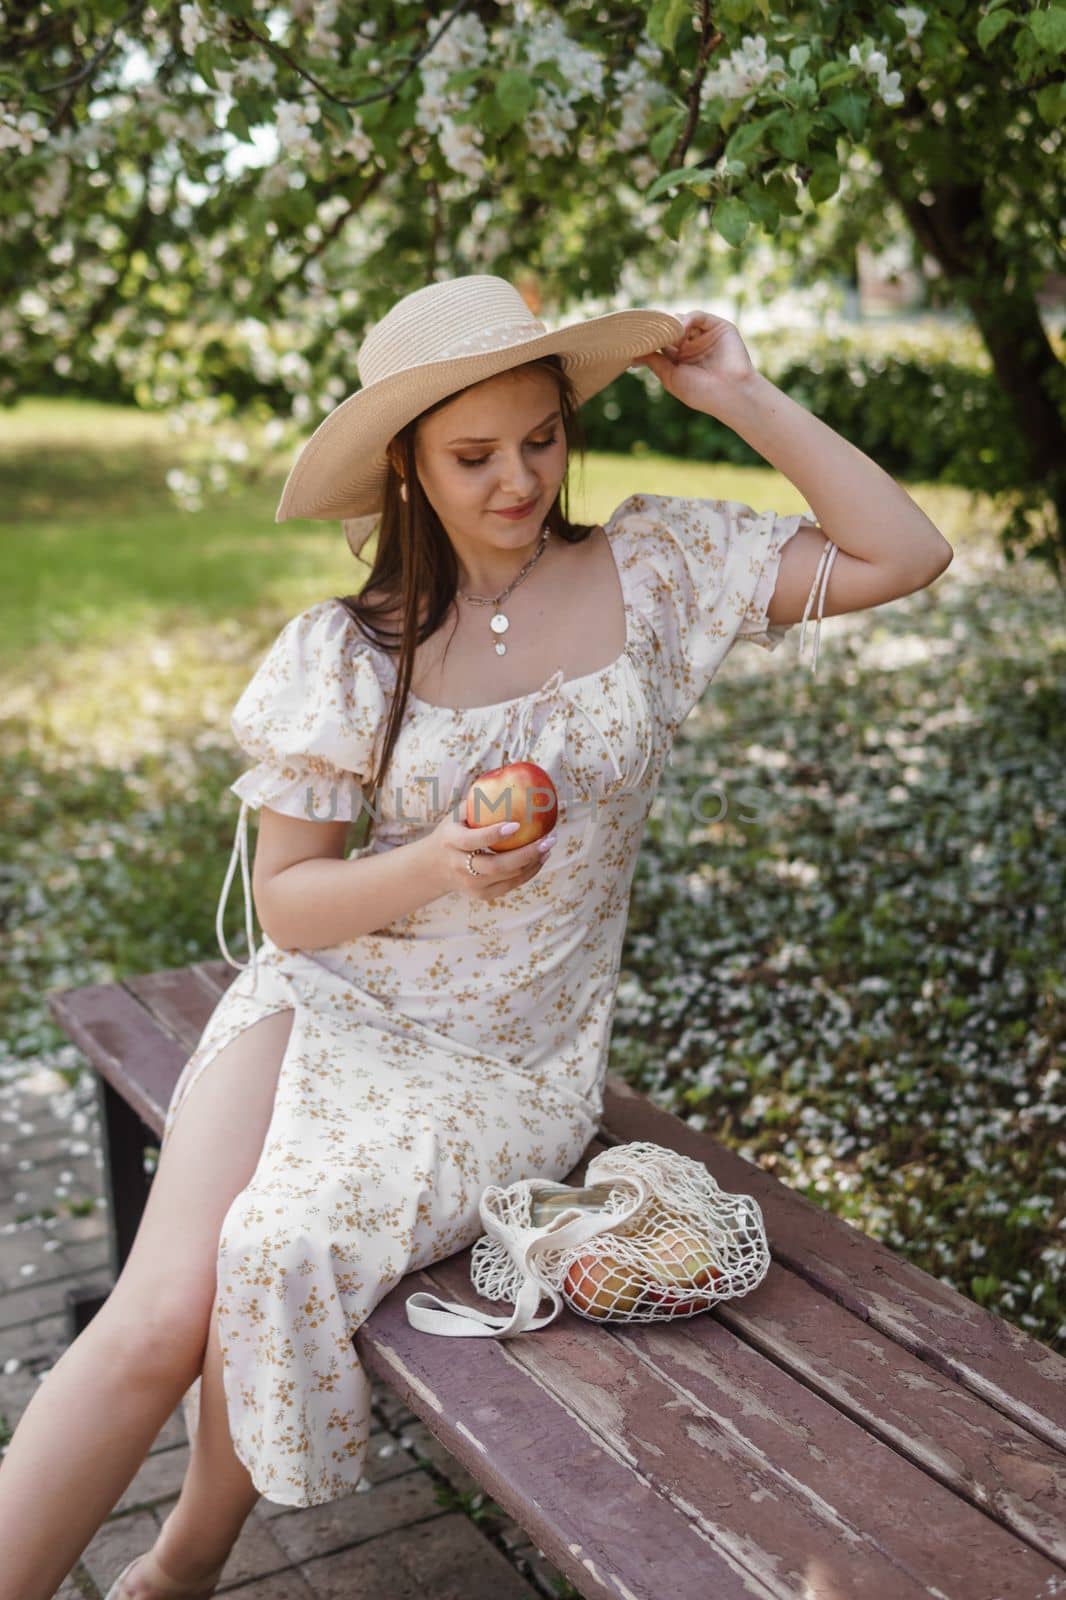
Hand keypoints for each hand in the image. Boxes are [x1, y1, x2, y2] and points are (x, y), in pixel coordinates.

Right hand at [426, 812, 555, 901]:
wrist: (433, 867)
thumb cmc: (452, 832)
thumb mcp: (456, 815)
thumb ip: (477, 801)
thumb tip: (506, 778)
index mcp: (451, 842)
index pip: (472, 841)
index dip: (494, 834)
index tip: (517, 824)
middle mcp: (459, 867)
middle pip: (495, 865)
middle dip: (525, 854)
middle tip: (548, 839)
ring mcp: (470, 885)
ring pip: (507, 877)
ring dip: (532, 863)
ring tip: (548, 846)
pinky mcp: (481, 895)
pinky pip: (510, 885)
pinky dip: (528, 873)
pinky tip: (541, 859)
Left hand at [630, 310, 758, 415]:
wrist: (730, 393)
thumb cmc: (700, 391)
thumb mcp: (671, 377)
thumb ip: (654, 362)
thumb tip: (632, 355)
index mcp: (680, 360)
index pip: (661, 343)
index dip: (650, 339)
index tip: (634, 338)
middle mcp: (692, 346)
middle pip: (670, 329)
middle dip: (659, 328)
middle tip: (647, 329)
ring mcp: (705, 335)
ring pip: (682, 320)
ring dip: (672, 325)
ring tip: (669, 336)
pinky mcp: (719, 327)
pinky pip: (698, 315)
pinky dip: (687, 318)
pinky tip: (681, 328)